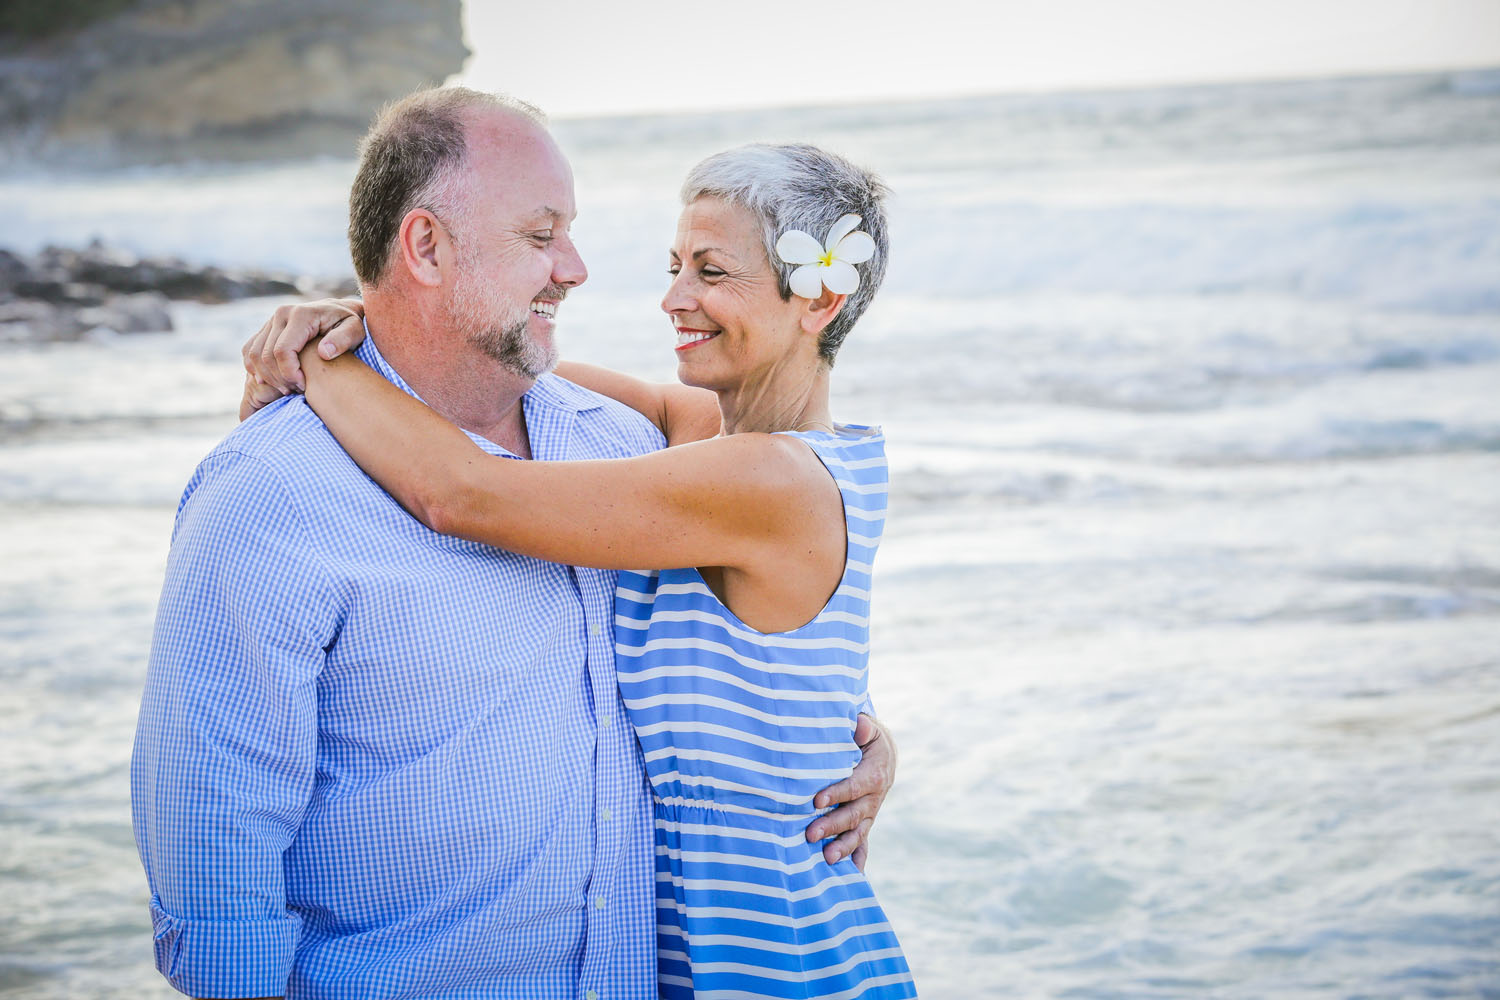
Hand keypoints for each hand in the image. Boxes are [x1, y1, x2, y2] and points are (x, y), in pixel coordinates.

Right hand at [240, 298, 365, 408]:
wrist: (340, 312)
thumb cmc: (351, 324)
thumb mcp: (355, 330)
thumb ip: (343, 340)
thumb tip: (324, 352)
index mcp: (300, 315)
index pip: (282, 351)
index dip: (290, 374)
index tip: (305, 387)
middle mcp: (281, 314)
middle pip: (266, 356)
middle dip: (279, 379)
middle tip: (297, 391)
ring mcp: (271, 321)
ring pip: (254, 355)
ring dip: (268, 377)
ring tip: (289, 388)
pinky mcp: (265, 329)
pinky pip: (250, 352)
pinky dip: (257, 369)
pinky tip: (275, 381)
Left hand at [805, 714, 896, 870]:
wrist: (884, 755)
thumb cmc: (868, 740)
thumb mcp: (869, 730)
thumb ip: (864, 728)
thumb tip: (859, 725)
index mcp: (874, 775)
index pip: (853, 786)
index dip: (836, 793)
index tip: (816, 800)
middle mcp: (874, 799)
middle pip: (853, 815)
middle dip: (832, 825)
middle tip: (810, 834)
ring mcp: (869, 815)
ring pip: (857, 834)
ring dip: (842, 847)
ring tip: (827, 858)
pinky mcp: (865, 824)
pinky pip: (862, 844)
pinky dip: (858, 861)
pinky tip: (852, 877)